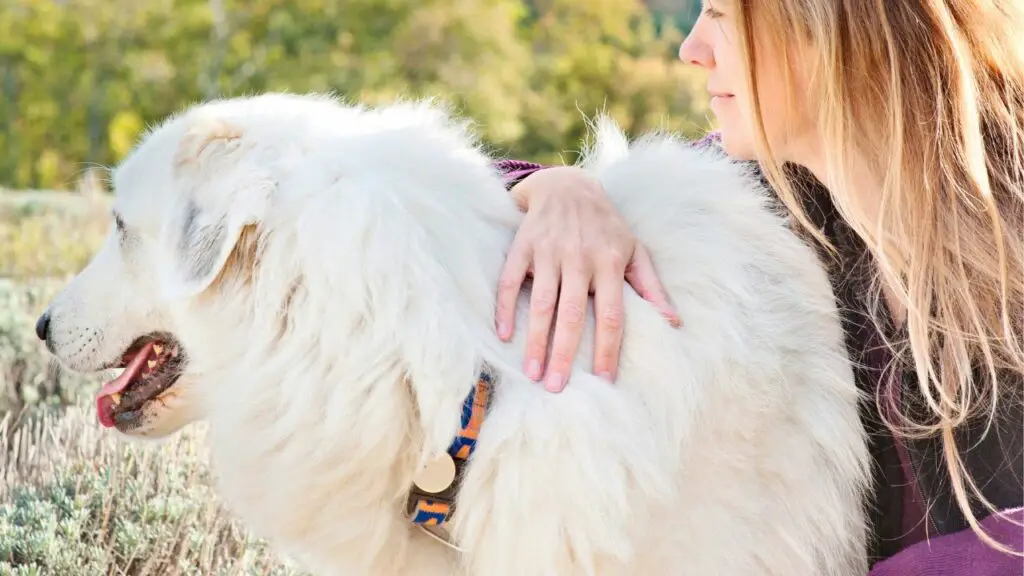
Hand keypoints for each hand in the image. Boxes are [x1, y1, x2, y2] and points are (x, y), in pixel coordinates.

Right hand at [496, 166, 680, 391]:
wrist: (568, 184)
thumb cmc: (606, 225)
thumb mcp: (635, 249)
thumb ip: (651, 286)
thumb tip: (673, 322)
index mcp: (610, 262)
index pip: (611, 314)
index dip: (607, 348)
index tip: (604, 380)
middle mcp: (580, 258)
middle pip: (572, 314)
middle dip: (564, 354)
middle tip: (556, 388)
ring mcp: (549, 251)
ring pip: (541, 303)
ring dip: (535, 340)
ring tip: (532, 373)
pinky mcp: (523, 245)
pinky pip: (510, 280)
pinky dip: (504, 307)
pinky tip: (503, 334)